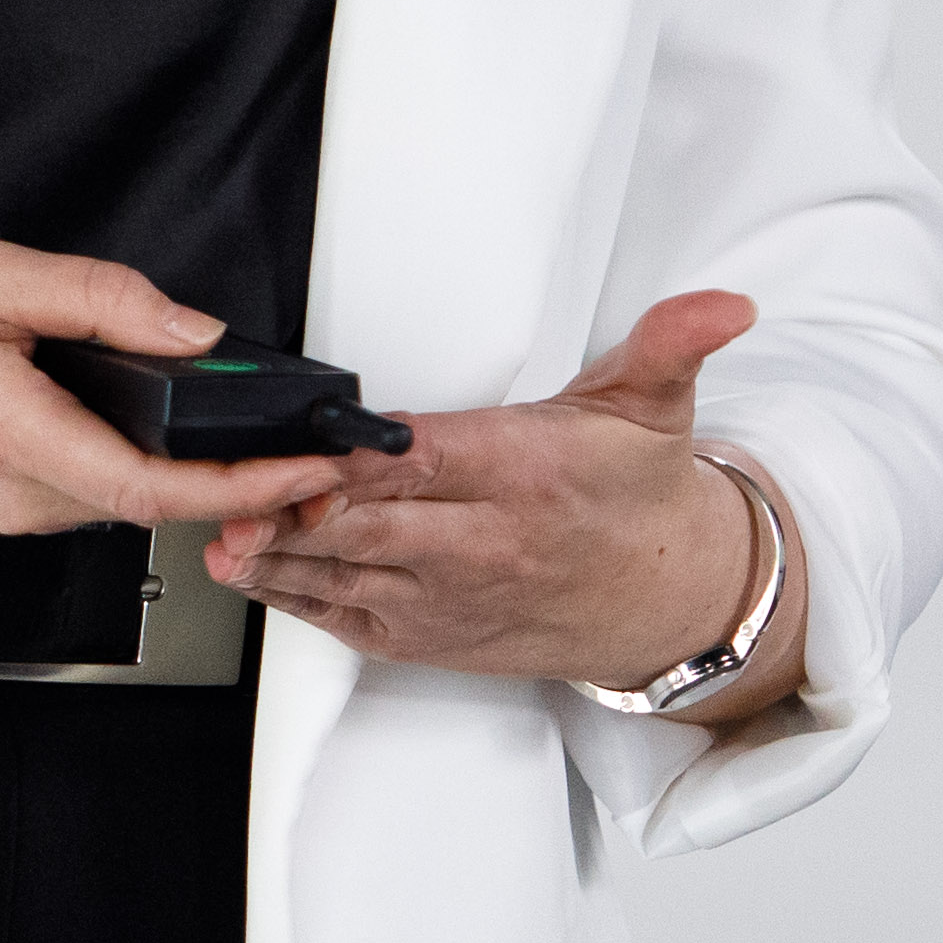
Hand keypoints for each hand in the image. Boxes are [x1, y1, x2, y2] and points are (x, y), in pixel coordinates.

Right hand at [0, 241, 367, 544]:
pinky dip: (142, 457)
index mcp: (10, 431)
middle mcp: (15, 493)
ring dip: (194, 465)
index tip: (315, 464)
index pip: (157, 486)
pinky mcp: (0, 507)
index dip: (250, 483)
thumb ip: (96, 297)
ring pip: (128, 493)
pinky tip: (148, 412)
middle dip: (246, 473)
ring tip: (250, 418)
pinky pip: (92, 486)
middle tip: (318, 435)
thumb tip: (192, 333)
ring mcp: (6, 511)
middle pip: (159, 498)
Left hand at [209, 289, 792, 705]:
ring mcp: (448, 599)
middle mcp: (481, 546)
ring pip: (343, 576)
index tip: (307, 441)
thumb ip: (672, 341)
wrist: (670, 603)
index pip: (424, 462)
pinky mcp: (428, 637)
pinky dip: (293, 596)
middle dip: (297, 508)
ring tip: (221, 532)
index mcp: (522, 476)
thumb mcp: (656, 404)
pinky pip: (345, 619)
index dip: (358, 456)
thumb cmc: (640, 499)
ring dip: (275, 556)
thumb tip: (721, 305)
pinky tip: (247, 569)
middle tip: (234, 485)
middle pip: (369, 525)